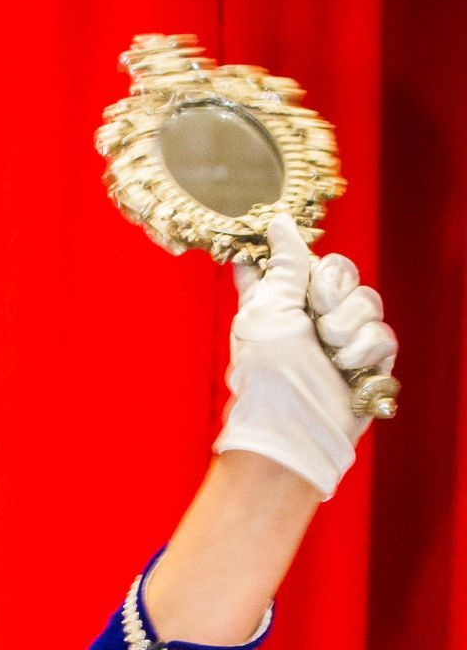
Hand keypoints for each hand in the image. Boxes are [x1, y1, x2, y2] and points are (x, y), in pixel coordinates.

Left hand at [214, 210, 396, 500]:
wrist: (297, 426)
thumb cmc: (269, 373)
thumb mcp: (268, 310)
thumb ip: (284, 266)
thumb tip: (279, 223)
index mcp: (278, 299)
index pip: (290, 260)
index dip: (295, 255)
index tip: (294, 262)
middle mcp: (311, 315)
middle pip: (342, 271)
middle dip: (333, 289)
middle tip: (317, 314)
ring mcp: (342, 337)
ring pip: (367, 300)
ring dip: (347, 324)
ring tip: (329, 351)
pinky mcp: (368, 360)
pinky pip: (382, 333)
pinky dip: (364, 350)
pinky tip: (347, 369)